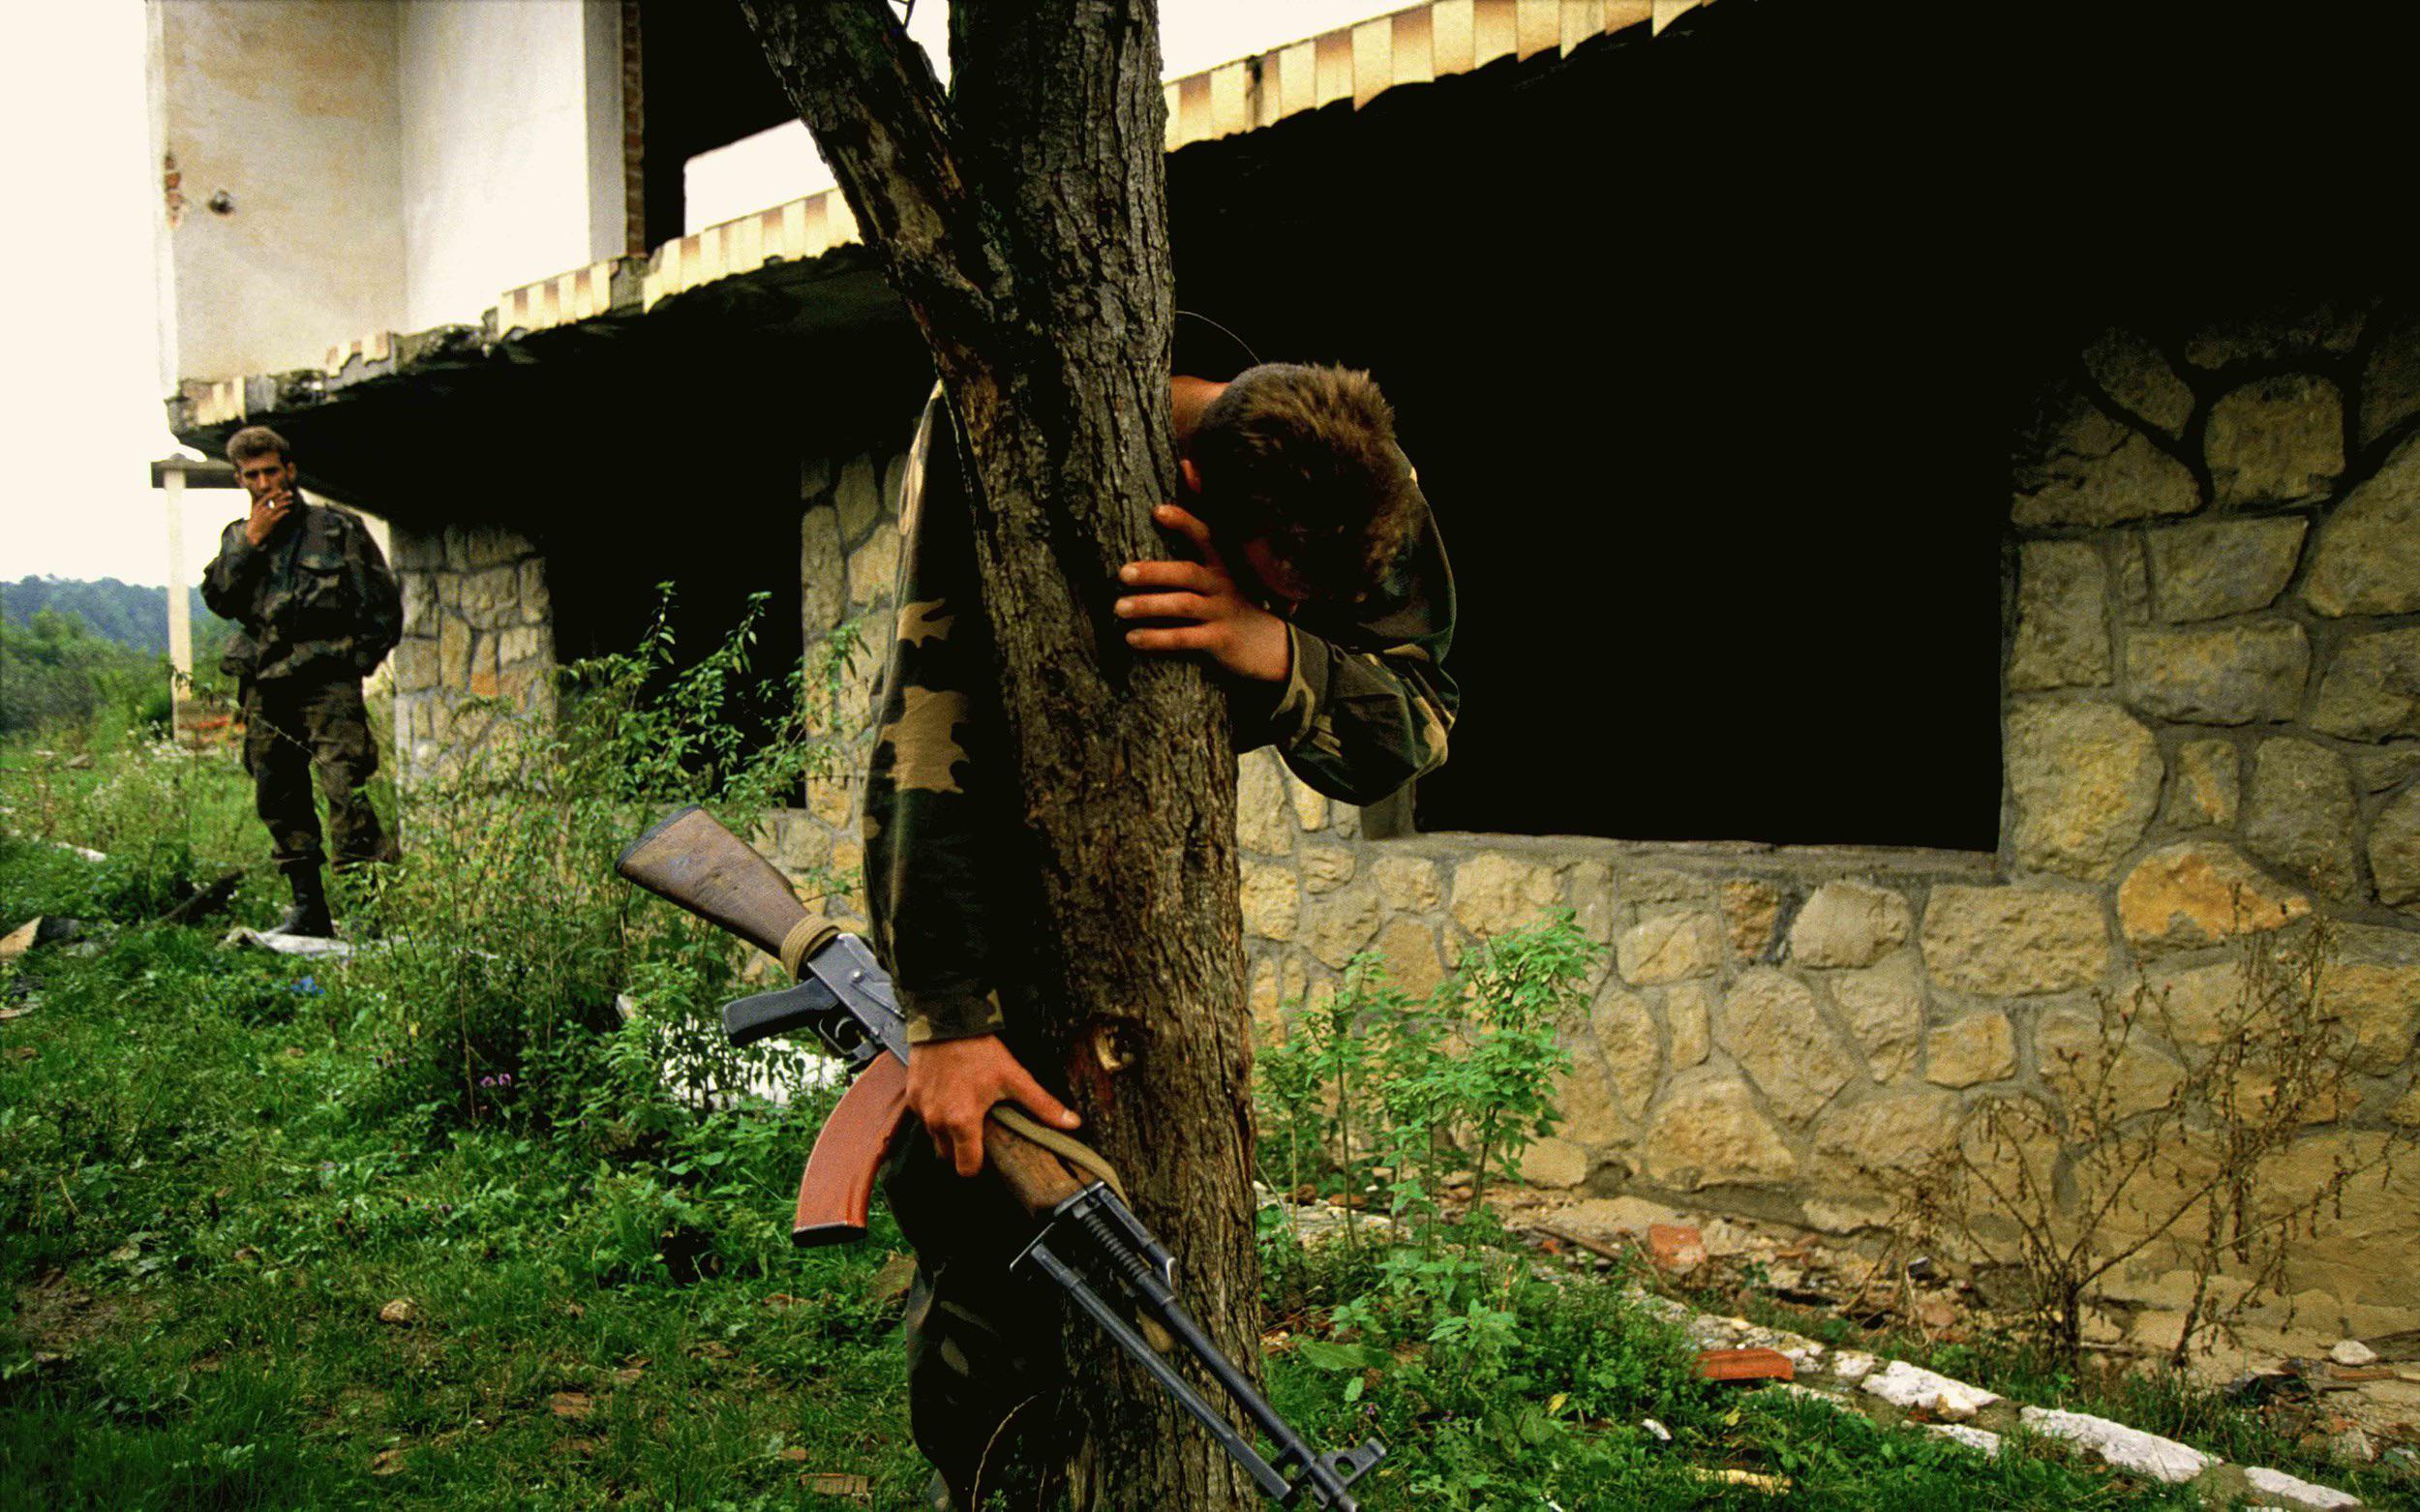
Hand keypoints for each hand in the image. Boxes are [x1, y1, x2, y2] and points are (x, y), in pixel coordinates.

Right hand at [244, 489, 294, 546]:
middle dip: (283, 496)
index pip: (267, 497)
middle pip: (275, 500)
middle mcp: (263, 509)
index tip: (280, 490)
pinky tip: (288, 510)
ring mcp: (268, 515)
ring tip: (291, 501)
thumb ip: (261, 505)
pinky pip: (280, 514)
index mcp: (258, 506)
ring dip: (286, 503)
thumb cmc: (255, 521)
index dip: (274, 493)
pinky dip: (285, 511)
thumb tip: (267, 499)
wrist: (253, 532)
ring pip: (278, 506)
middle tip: (290, 493)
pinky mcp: (272, 521)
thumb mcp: (255, 511)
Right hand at [905, 1033, 1079, 1177]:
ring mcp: (921, 1110)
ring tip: (966, 1110)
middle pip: (948, 1156)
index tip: (987, 1154)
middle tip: (980, 1129)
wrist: (947, 1021)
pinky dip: (936, 1114)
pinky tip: (951, 1096)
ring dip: (948, 1132)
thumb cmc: (979, 1050)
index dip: (979, 1165)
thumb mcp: (1015, 1078)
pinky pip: (923, 1118)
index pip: (966, 1168)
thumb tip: (1072, 1123)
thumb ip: (1042, 1105)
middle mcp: (937, 1121)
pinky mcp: (911, 1097)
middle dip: (963, 1149)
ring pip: (935, 1137)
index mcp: (962, 1122)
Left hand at [1116, 504, 1291, 682]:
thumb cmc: (1232, 606)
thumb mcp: (1222, 579)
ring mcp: (1222, 612)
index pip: (1205, 536)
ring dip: (1149, 606)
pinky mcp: (1220, 640)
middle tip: (1122, 573)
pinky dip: (1157, 638)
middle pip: (1187, 573)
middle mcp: (1223, 584)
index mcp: (1222, 565)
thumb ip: (1194, 560)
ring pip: (1183, 605)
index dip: (1183, 522)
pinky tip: (1132, 637)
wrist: (1270, 646)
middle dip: (1154, 572)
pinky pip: (1185, 638)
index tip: (1157, 511)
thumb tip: (1167, 506)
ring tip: (1118, 608)